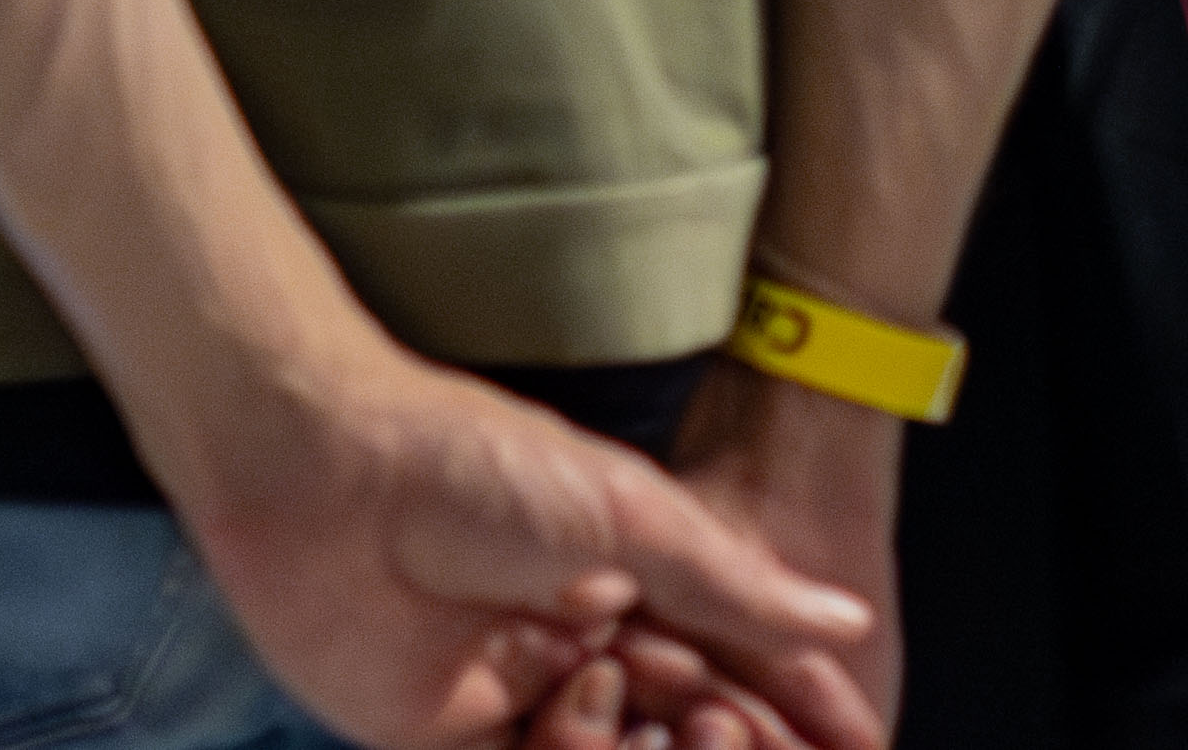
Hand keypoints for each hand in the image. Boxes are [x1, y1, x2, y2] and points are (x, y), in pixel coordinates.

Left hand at [172, 343, 888, 749]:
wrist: (325, 475)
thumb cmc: (481, 464)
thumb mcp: (632, 515)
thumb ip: (735, 585)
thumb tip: (845, 622)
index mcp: (640, 580)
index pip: (740, 658)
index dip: (801, 703)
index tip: (863, 741)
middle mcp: (590, 645)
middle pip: (690, 722)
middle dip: (729, 737)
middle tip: (718, 724)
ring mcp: (518, 697)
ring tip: (667, 721)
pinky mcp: (445, 741)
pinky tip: (579, 721)